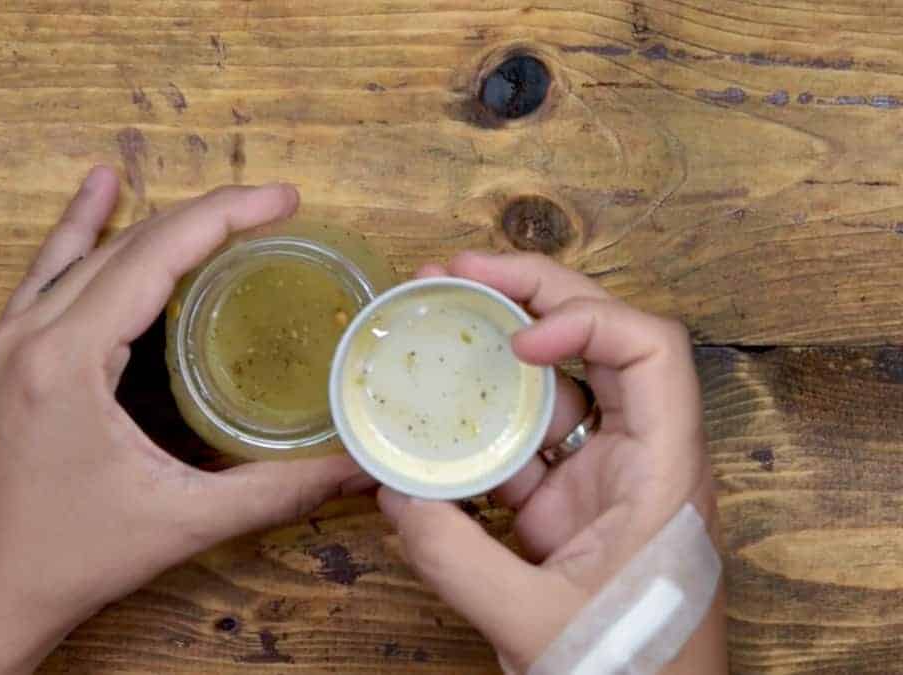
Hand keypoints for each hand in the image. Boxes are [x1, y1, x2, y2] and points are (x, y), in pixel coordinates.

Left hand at [0, 169, 372, 674]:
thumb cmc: (72, 559)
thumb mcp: (183, 522)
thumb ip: (275, 491)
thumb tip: (356, 468)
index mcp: (66, 362)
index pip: (156, 257)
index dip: (226, 217)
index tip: (283, 199)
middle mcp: (26, 336)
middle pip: (126, 246)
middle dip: (204, 218)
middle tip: (271, 208)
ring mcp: (3, 343)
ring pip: (83, 253)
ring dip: (149, 219)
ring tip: (209, 199)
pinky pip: (44, 276)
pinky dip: (79, 235)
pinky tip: (95, 197)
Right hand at [377, 252, 724, 672]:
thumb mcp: (534, 624)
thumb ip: (457, 560)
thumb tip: (392, 491)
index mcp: (664, 472)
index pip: (650, 349)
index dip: (585, 319)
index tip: (516, 340)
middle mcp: (640, 459)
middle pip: (599, 344)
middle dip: (528, 296)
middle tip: (453, 270)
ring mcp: (601, 483)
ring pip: (554, 390)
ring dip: (495, 352)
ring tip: (435, 315)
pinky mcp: (567, 511)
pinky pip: (520, 450)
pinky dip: (476, 428)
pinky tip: (430, 414)